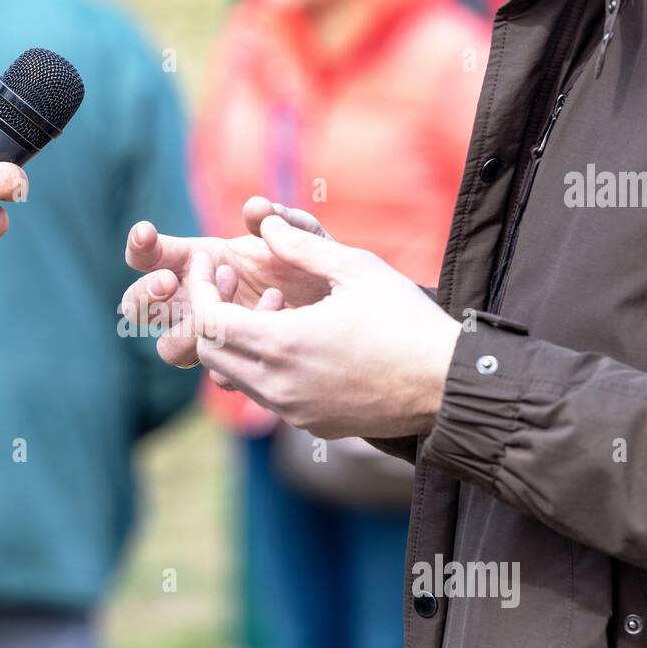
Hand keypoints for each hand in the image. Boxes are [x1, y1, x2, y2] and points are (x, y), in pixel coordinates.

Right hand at [121, 196, 332, 367]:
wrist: (352, 319)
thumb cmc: (322, 270)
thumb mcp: (310, 241)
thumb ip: (286, 222)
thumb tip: (257, 210)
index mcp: (199, 261)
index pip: (150, 256)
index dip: (141, 247)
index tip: (147, 233)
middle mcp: (197, 301)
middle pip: (138, 307)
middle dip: (145, 295)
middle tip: (169, 283)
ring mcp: (213, 337)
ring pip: (169, 348)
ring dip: (188, 328)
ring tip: (225, 303)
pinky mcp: (236, 365)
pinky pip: (215, 372)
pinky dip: (236, 350)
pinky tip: (270, 325)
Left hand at [185, 215, 461, 439]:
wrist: (449, 384)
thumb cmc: (407, 321)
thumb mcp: (357, 268)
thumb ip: (301, 245)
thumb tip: (262, 223)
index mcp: (283, 345)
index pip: (208, 321)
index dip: (198, 288)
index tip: (208, 262)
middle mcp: (279, 386)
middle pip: (210, 352)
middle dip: (209, 314)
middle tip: (229, 282)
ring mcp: (294, 411)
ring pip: (234, 377)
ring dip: (238, 340)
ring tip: (273, 304)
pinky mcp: (312, 424)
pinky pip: (267, 394)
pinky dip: (263, 364)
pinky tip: (296, 336)